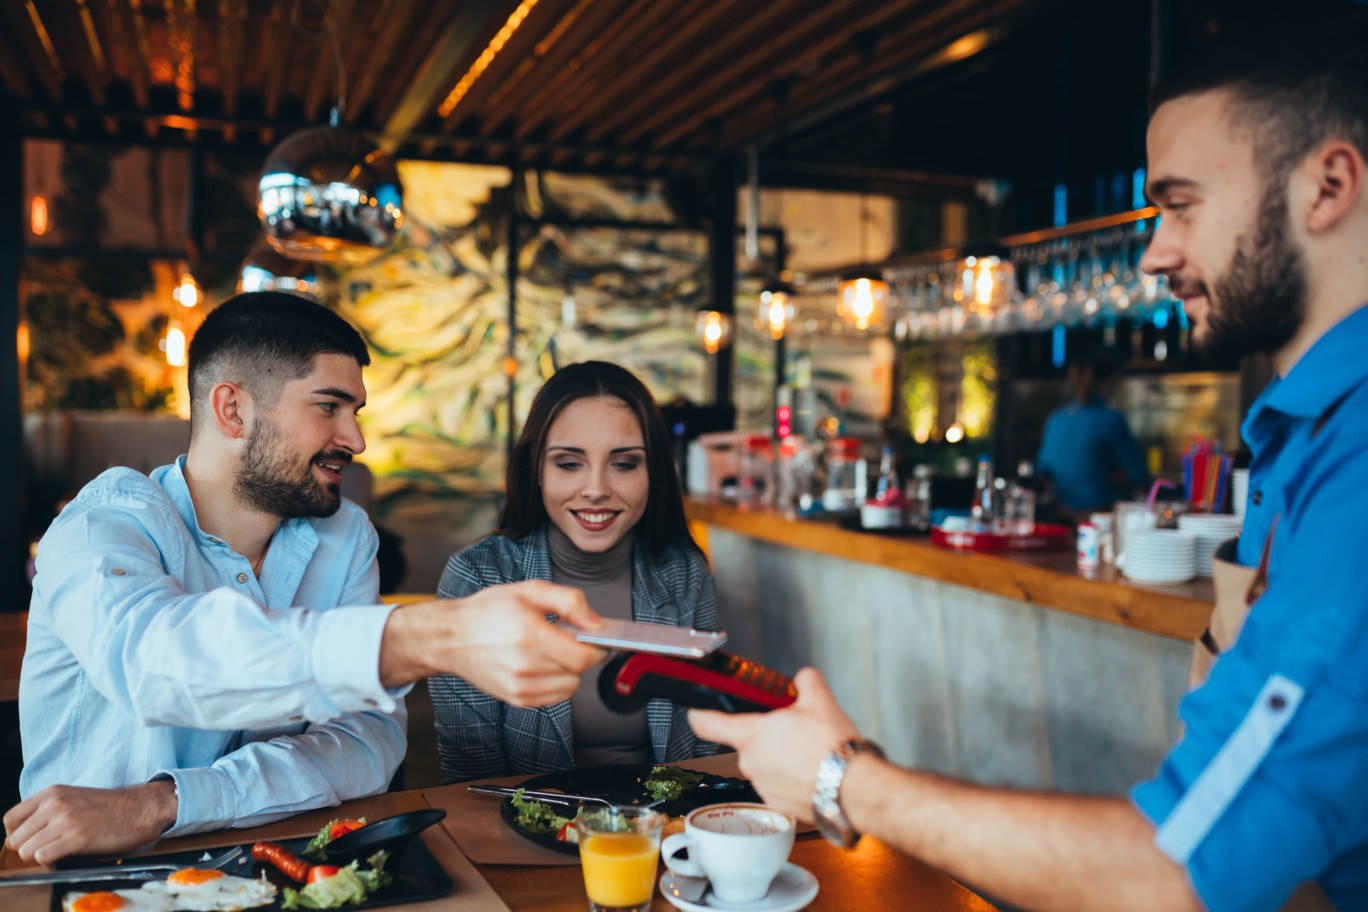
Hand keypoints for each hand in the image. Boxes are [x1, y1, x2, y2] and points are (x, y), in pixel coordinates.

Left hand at [3, 780, 177, 865]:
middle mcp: (55, 804)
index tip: (30, 840)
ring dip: (39, 858)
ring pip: (27, 850)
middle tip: (47, 850)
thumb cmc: (110, 807)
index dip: (17, 835)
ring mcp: (66, 820)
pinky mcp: (77, 838)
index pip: (10, 819)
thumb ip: (49, 810)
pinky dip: (50, 864)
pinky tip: (63, 859)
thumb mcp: (74, 798)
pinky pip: (43, 857)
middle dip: (28, 849)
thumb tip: (27, 833)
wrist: (141, 809)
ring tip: (57, 855)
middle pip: (16, 839)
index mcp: (52, 793)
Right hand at [380, 580, 605, 704]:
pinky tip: (543, 665)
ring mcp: (519, 686)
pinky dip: (556, 683)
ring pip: (569, 687)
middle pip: (578, 672)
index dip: (597, 649)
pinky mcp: (515, 698)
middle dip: (581, 655)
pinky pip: (554, 697)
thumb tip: (595, 623)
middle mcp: (525, 666)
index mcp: (530, 635)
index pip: (583, 656)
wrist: (452, 637)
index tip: (597, 640)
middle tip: (567, 639)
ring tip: (552, 651)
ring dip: (569, 671)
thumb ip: (569, 601)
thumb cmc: (489, 611)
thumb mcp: (530, 590)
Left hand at [688, 667, 859, 822]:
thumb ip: (806, 682)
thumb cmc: (832, 750)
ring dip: (780, 759)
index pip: (709, 723)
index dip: (699, 715)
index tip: (695, 713)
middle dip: (767, 736)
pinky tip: (812, 773)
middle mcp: (751, 763)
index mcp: (752, 735)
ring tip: (809, 754)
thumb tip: (804, 679)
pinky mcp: (779, 806)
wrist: (853, 788)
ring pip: (765, 765)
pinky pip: (778, 786)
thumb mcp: (820, 701)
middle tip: (793, 730)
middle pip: (748, 743)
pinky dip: (791, 780)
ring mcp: (763, 787)